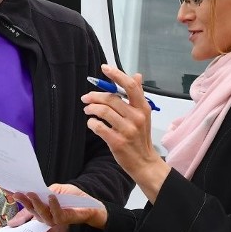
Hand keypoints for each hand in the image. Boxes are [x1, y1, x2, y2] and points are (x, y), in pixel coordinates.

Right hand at [13, 186, 106, 229]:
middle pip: (32, 210)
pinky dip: (53, 206)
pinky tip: (51, 197)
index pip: (27, 205)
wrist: (90, 205)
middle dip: (24, 202)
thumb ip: (44, 191)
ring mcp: (54, 220)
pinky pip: (56, 215)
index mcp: (42, 209)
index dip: (18, 199)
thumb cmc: (73, 198)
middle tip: (18, 193)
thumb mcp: (56, 190)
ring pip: (42, 214)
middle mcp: (46, 216)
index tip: (8, 190)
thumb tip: (32, 191)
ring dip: (36, 203)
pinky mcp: (64, 220)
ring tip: (31, 194)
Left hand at [82, 64, 169, 201]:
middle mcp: (137, 117)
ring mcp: (128, 130)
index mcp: (143, 108)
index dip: (116, 75)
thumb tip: (136, 75)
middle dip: (95, 95)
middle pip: (112, 98)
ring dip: (91, 108)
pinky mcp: (118, 141)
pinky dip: (92, 123)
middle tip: (86, 98)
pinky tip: (92, 123)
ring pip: (103, 111)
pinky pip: (99, 127)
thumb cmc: (141, 138)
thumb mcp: (144, 115)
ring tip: (88, 110)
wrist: (144, 163)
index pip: (130, 86)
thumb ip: (138, 95)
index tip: (104, 68)